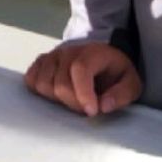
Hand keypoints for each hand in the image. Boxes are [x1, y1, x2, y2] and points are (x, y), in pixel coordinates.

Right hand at [25, 40, 141, 117]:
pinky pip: (31, 79)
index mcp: (93, 52)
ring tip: (72, 99)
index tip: (91, 111)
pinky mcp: (42, 62)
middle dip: (73, 102)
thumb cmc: (115, 72)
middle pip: (60, 83)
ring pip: (42, 83)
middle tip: (85, 107)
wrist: (101, 57)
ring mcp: (52, 55)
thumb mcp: (131, 83)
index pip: (80, 69)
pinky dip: (40, 91)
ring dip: (56, 99)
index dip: (83, 93)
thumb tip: (103, 106)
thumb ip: (122, 94)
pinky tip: (55, 95)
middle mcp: (69, 51)